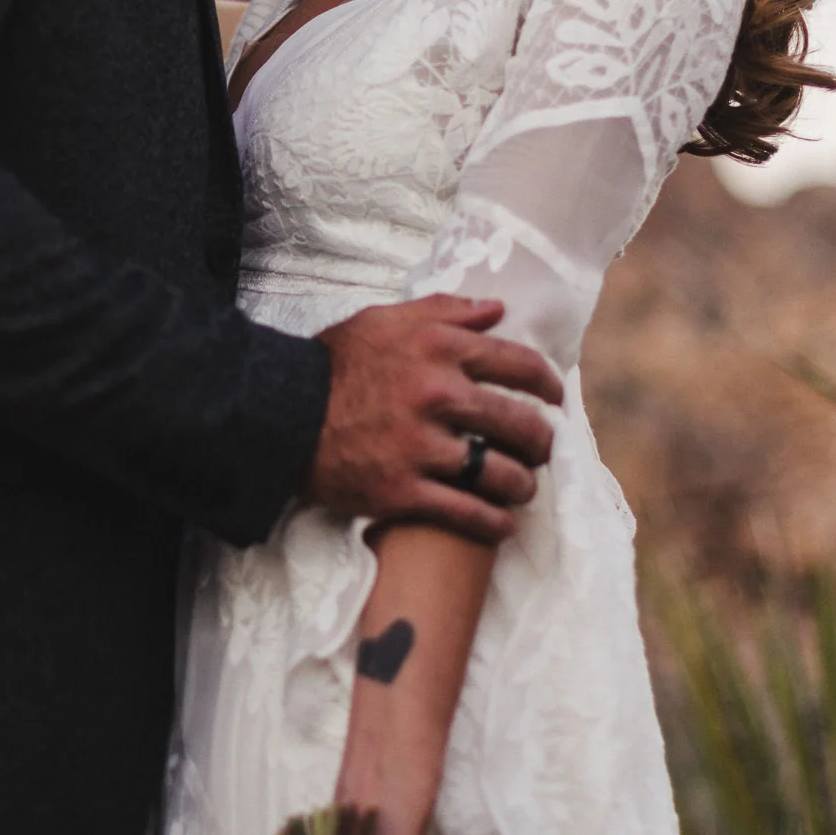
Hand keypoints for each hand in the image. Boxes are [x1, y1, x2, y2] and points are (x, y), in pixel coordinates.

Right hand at [310, 296, 561, 544]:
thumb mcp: (384, 321)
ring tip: (523, 488)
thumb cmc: (334, 365)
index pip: (519, 365)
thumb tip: (498, 310)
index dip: (549, 384)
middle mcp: (437, 396)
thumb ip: (445, 311)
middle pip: (519, 423)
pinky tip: (504, 524)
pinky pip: (466, 513)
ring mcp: (421, 447)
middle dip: (542, 441)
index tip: (557, 398)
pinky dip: (494, 523)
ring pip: (500, 474)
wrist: (279, 415)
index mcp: (439, 349)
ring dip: (522, 485)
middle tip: (543, 448)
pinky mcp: (403, 491)